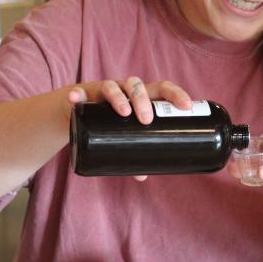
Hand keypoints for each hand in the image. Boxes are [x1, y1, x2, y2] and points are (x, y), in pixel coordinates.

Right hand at [66, 78, 192, 180]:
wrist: (79, 112)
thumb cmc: (111, 123)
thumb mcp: (124, 134)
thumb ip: (133, 150)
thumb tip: (142, 176)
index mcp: (140, 96)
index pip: (162, 88)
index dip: (176, 94)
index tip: (187, 106)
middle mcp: (123, 90)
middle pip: (136, 85)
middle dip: (144, 101)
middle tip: (147, 120)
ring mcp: (103, 91)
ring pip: (112, 86)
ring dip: (119, 97)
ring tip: (123, 113)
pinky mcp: (83, 97)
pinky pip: (78, 93)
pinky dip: (77, 95)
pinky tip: (75, 99)